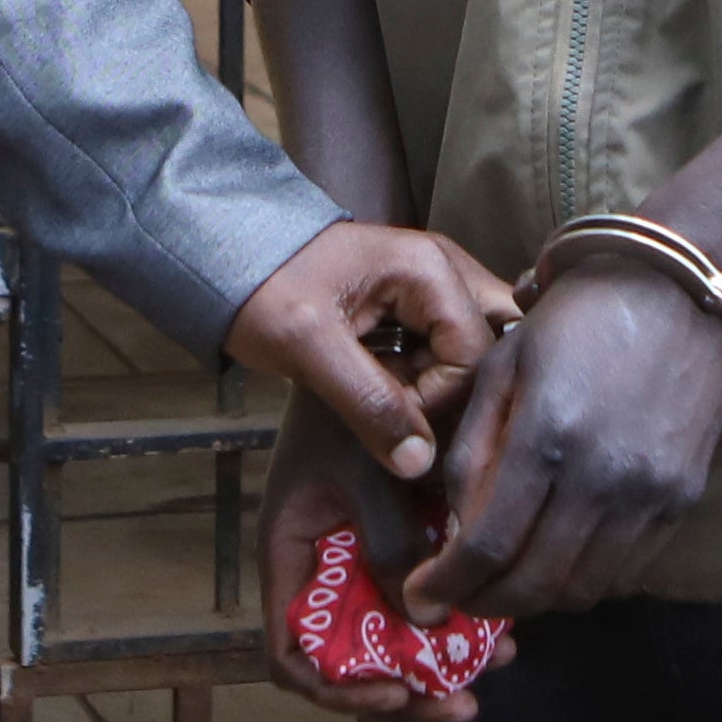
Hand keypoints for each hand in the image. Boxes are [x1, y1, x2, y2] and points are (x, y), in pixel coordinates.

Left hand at [220, 220, 516, 482]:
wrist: (224, 258)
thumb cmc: (261, 289)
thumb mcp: (307, 347)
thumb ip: (367, 401)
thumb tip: (419, 464)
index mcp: (429, 268)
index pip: (475, 355)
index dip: (441, 403)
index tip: (394, 424)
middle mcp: (447, 269)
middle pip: (496, 344)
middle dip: (462, 394)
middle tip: (415, 420)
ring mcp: (436, 285)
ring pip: (478, 350)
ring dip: (447, 390)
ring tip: (402, 407)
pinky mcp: (419, 305)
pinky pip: (452, 349)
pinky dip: (433, 381)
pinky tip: (399, 396)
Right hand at [257, 395, 488, 721]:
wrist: (372, 353)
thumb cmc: (350, 407)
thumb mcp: (368, 472)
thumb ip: (392, 543)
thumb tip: (429, 624)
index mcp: (292, 560)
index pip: (293, 654)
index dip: (338, 690)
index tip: (395, 690)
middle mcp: (325, 572)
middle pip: (353, 663)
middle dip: (409, 690)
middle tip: (463, 704)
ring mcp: (364, 561)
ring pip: (397, 637)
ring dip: (444, 660)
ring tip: (501, 659)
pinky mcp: (403, 544)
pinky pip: (425, 597)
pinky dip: (459, 618)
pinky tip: (504, 622)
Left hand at [410, 251, 721, 620]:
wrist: (675, 291)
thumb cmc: (574, 321)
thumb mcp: (500, 368)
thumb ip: (472, 451)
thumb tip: (457, 530)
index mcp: (547, 436)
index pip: (489, 545)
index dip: (449, 584)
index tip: (423, 597)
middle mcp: (603, 477)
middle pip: (536, 583)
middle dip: (485, 602)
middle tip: (458, 598)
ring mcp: (650, 495)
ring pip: (583, 590)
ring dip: (536, 599)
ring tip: (506, 581)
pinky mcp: (683, 499)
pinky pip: (626, 572)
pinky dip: (584, 582)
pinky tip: (558, 559)